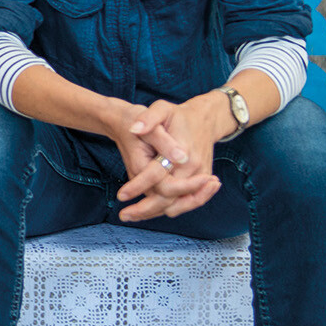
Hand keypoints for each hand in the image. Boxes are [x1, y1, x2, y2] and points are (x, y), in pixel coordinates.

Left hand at [113, 97, 221, 220]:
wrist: (204, 119)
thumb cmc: (179, 115)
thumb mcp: (162, 109)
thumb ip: (149, 118)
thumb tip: (135, 129)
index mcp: (183, 153)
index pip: (158, 176)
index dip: (138, 186)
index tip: (121, 195)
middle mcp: (193, 169)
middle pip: (169, 198)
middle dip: (146, 210)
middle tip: (124, 216)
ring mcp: (199, 177)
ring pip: (177, 204)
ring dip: (155, 212)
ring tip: (131, 217)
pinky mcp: (200, 182)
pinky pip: (184, 201)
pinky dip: (167, 208)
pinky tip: (148, 212)